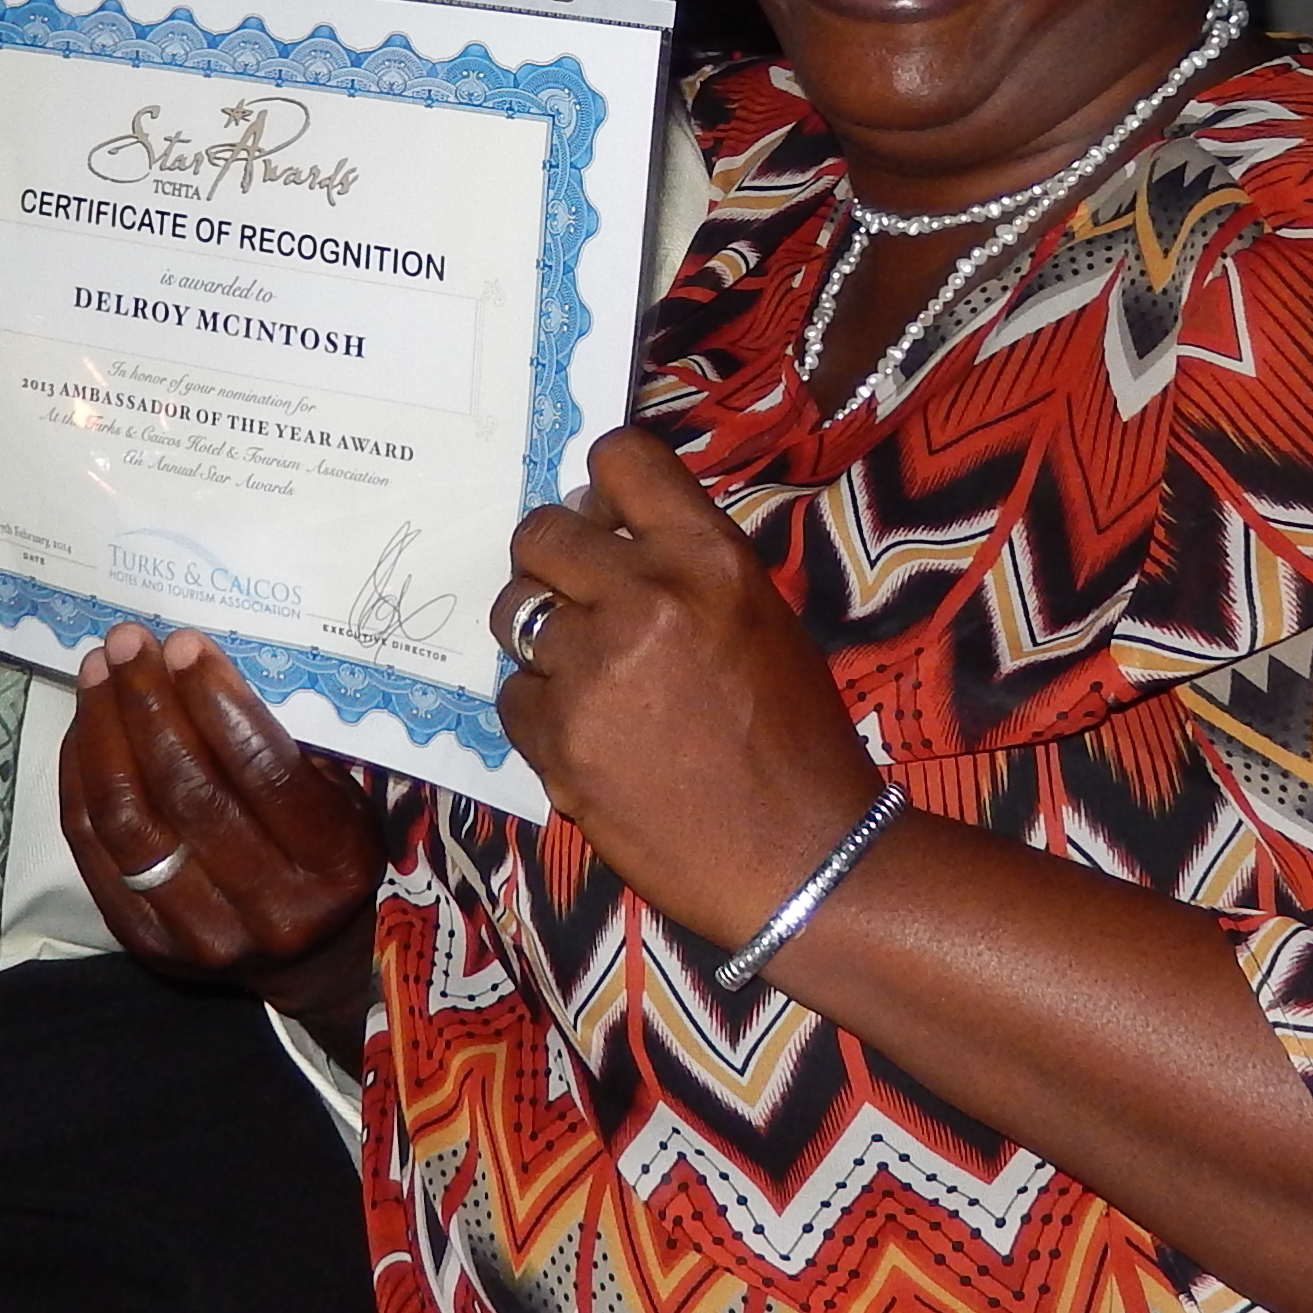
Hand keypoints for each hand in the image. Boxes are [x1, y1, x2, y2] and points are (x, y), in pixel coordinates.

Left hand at [57, 625, 383, 1021]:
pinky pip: (93, 848)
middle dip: (149, 703)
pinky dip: (82, 778)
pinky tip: (86, 727)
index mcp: (332, 864)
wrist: (309, 958)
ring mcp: (200, 935)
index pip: (264, 772)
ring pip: (129, 819)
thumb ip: (286, 743)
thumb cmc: (327, 850)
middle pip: (187, 792)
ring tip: (98, 673)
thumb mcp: (341, 796)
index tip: (184, 645)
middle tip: (128, 643)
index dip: (216, 702)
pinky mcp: (145, 942)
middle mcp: (269, 910)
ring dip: (104, 732)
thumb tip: (199, 663)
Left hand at [496, 429, 882, 947]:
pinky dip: (541, 715)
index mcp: (709, 557)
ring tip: (589, 679)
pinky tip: (590, 739)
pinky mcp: (558, 738)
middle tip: (581, 606)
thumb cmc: (794, 737)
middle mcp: (646, 596)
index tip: (604, 519)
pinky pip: (511, 696)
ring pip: (514, 613)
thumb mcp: (759, 617)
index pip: (620, 457)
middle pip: (540, 531)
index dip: (601, 487)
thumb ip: (684, 567)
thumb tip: (604, 532)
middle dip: (553, 565)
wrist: (801, 855)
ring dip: (541, 641)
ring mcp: (594, 668)